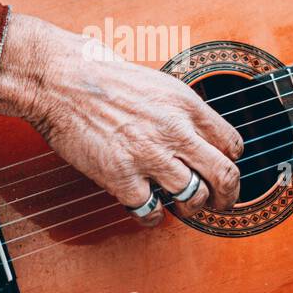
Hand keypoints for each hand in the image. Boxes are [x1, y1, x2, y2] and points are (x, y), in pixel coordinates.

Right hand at [0, 12, 242, 223]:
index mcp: (185, 104)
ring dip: (191, 208)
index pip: (231, 143)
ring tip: (182, 207)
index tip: (223, 169)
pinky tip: (147, 210)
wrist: (60, 80)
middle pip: (224, 175)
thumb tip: (194, 134)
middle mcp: (174, 131)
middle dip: (227, 197)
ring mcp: (149, 157)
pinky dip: (152, 217)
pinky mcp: (122, 178)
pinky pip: (151, 212)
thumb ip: (179, 110)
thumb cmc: (100, 76)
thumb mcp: (155, 83)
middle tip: (221, 204)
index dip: (231, 161)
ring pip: (194, 197)